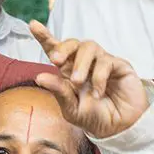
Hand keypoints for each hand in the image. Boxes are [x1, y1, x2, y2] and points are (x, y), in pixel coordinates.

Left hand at [28, 24, 149, 139]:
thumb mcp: (72, 109)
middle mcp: (85, 63)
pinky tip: (98, 93)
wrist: (120, 127)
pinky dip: (99, 78)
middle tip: (56, 60)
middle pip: (72, 43)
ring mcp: (102, 62)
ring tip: (78, 83)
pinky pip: (105, 62)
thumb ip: (58, 92)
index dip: (45, 36)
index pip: (55, 50)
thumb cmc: (95, 117)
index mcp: (69, 71)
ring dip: (80, 64)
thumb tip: (39, 77)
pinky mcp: (118, 65)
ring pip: (88, 47)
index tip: (33, 25)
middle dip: (62, 48)